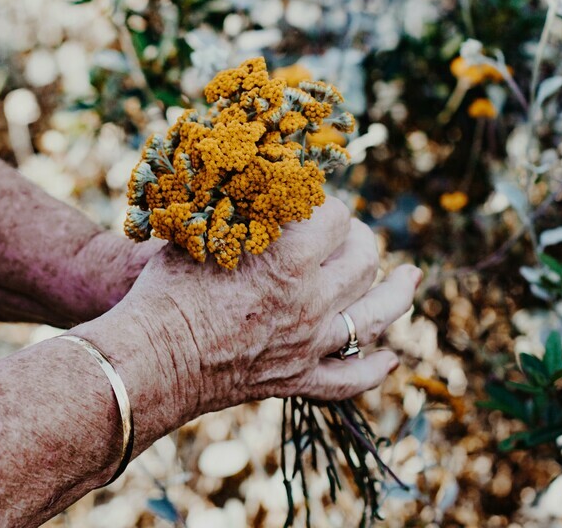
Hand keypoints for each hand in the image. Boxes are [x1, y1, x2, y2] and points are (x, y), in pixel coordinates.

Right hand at [74, 197, 420, 453]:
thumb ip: (242, 211)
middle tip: (349, 232)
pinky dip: (376, 367)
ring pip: (378, 315)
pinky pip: (352, 379)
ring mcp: (311, 345)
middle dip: (361, 237)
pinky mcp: (299, 380)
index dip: (328, 203)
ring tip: (411, 279)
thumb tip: (261, 181)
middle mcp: (312, 301)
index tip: (315, 202)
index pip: (336, 216)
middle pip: (365, 258)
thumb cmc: (167, 291)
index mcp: (289, 259)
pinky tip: (392, 357)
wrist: (150, 359)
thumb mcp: (204, 235)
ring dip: (399, 293)